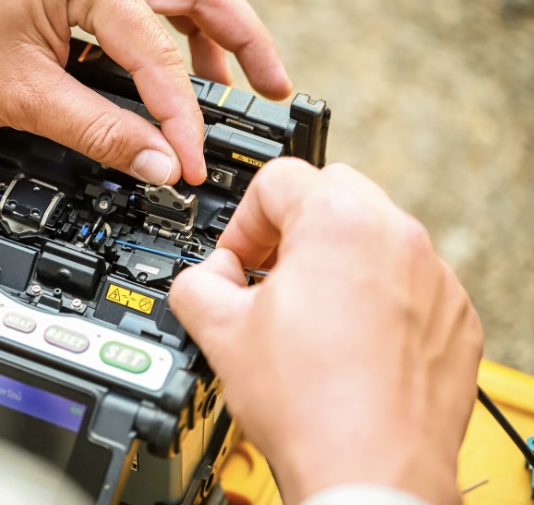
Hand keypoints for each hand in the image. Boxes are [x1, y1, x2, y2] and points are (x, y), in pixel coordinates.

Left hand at [0, 0, 290, 185]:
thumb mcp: (21, 93)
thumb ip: (98, 130)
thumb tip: (155, 163)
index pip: (160, 61)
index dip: (183, 123)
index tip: (195, 168)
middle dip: (243, 42)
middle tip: (274, 87)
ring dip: (209, 34)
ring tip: (232, 81)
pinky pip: (136, 2)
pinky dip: (164, 32)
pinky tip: (166, 63)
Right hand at [170, 159, 482, 503]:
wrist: (369, 472)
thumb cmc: (310, 406)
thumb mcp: (220, 333)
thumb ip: (195, 283)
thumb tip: (202, 280)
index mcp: (338, 224)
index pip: (277, 179)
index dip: (243, 221)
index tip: (237, 260)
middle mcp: (397, 238)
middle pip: (332, 192)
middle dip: (292, 226)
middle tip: (270, 274)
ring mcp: (434, 278)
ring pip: (374, 234)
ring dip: (335, 258)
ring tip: (308, 313)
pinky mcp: (455, 317)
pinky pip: (409, 280)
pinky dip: (377, 294)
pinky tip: (349, 341)